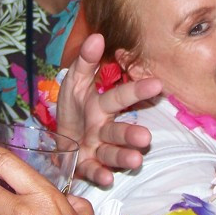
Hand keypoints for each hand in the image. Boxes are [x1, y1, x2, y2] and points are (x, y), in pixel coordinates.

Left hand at [56, 34, 158, 186]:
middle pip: (119, 131)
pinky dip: (100, 175)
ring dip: (123, 156)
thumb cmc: (73, 110)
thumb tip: (97, 36)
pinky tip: (107, 178)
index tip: (157, 84)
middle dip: (133, 134)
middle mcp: (103, 129)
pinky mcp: (85, 167)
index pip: (120, 98)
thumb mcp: (74, 82)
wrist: (57, 139)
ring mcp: (96, 149)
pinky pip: (93, 171)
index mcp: (101, 106)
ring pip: (111, 153)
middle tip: (147, 138)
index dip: (137, 91)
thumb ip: (85, 61)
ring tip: (136, 159)